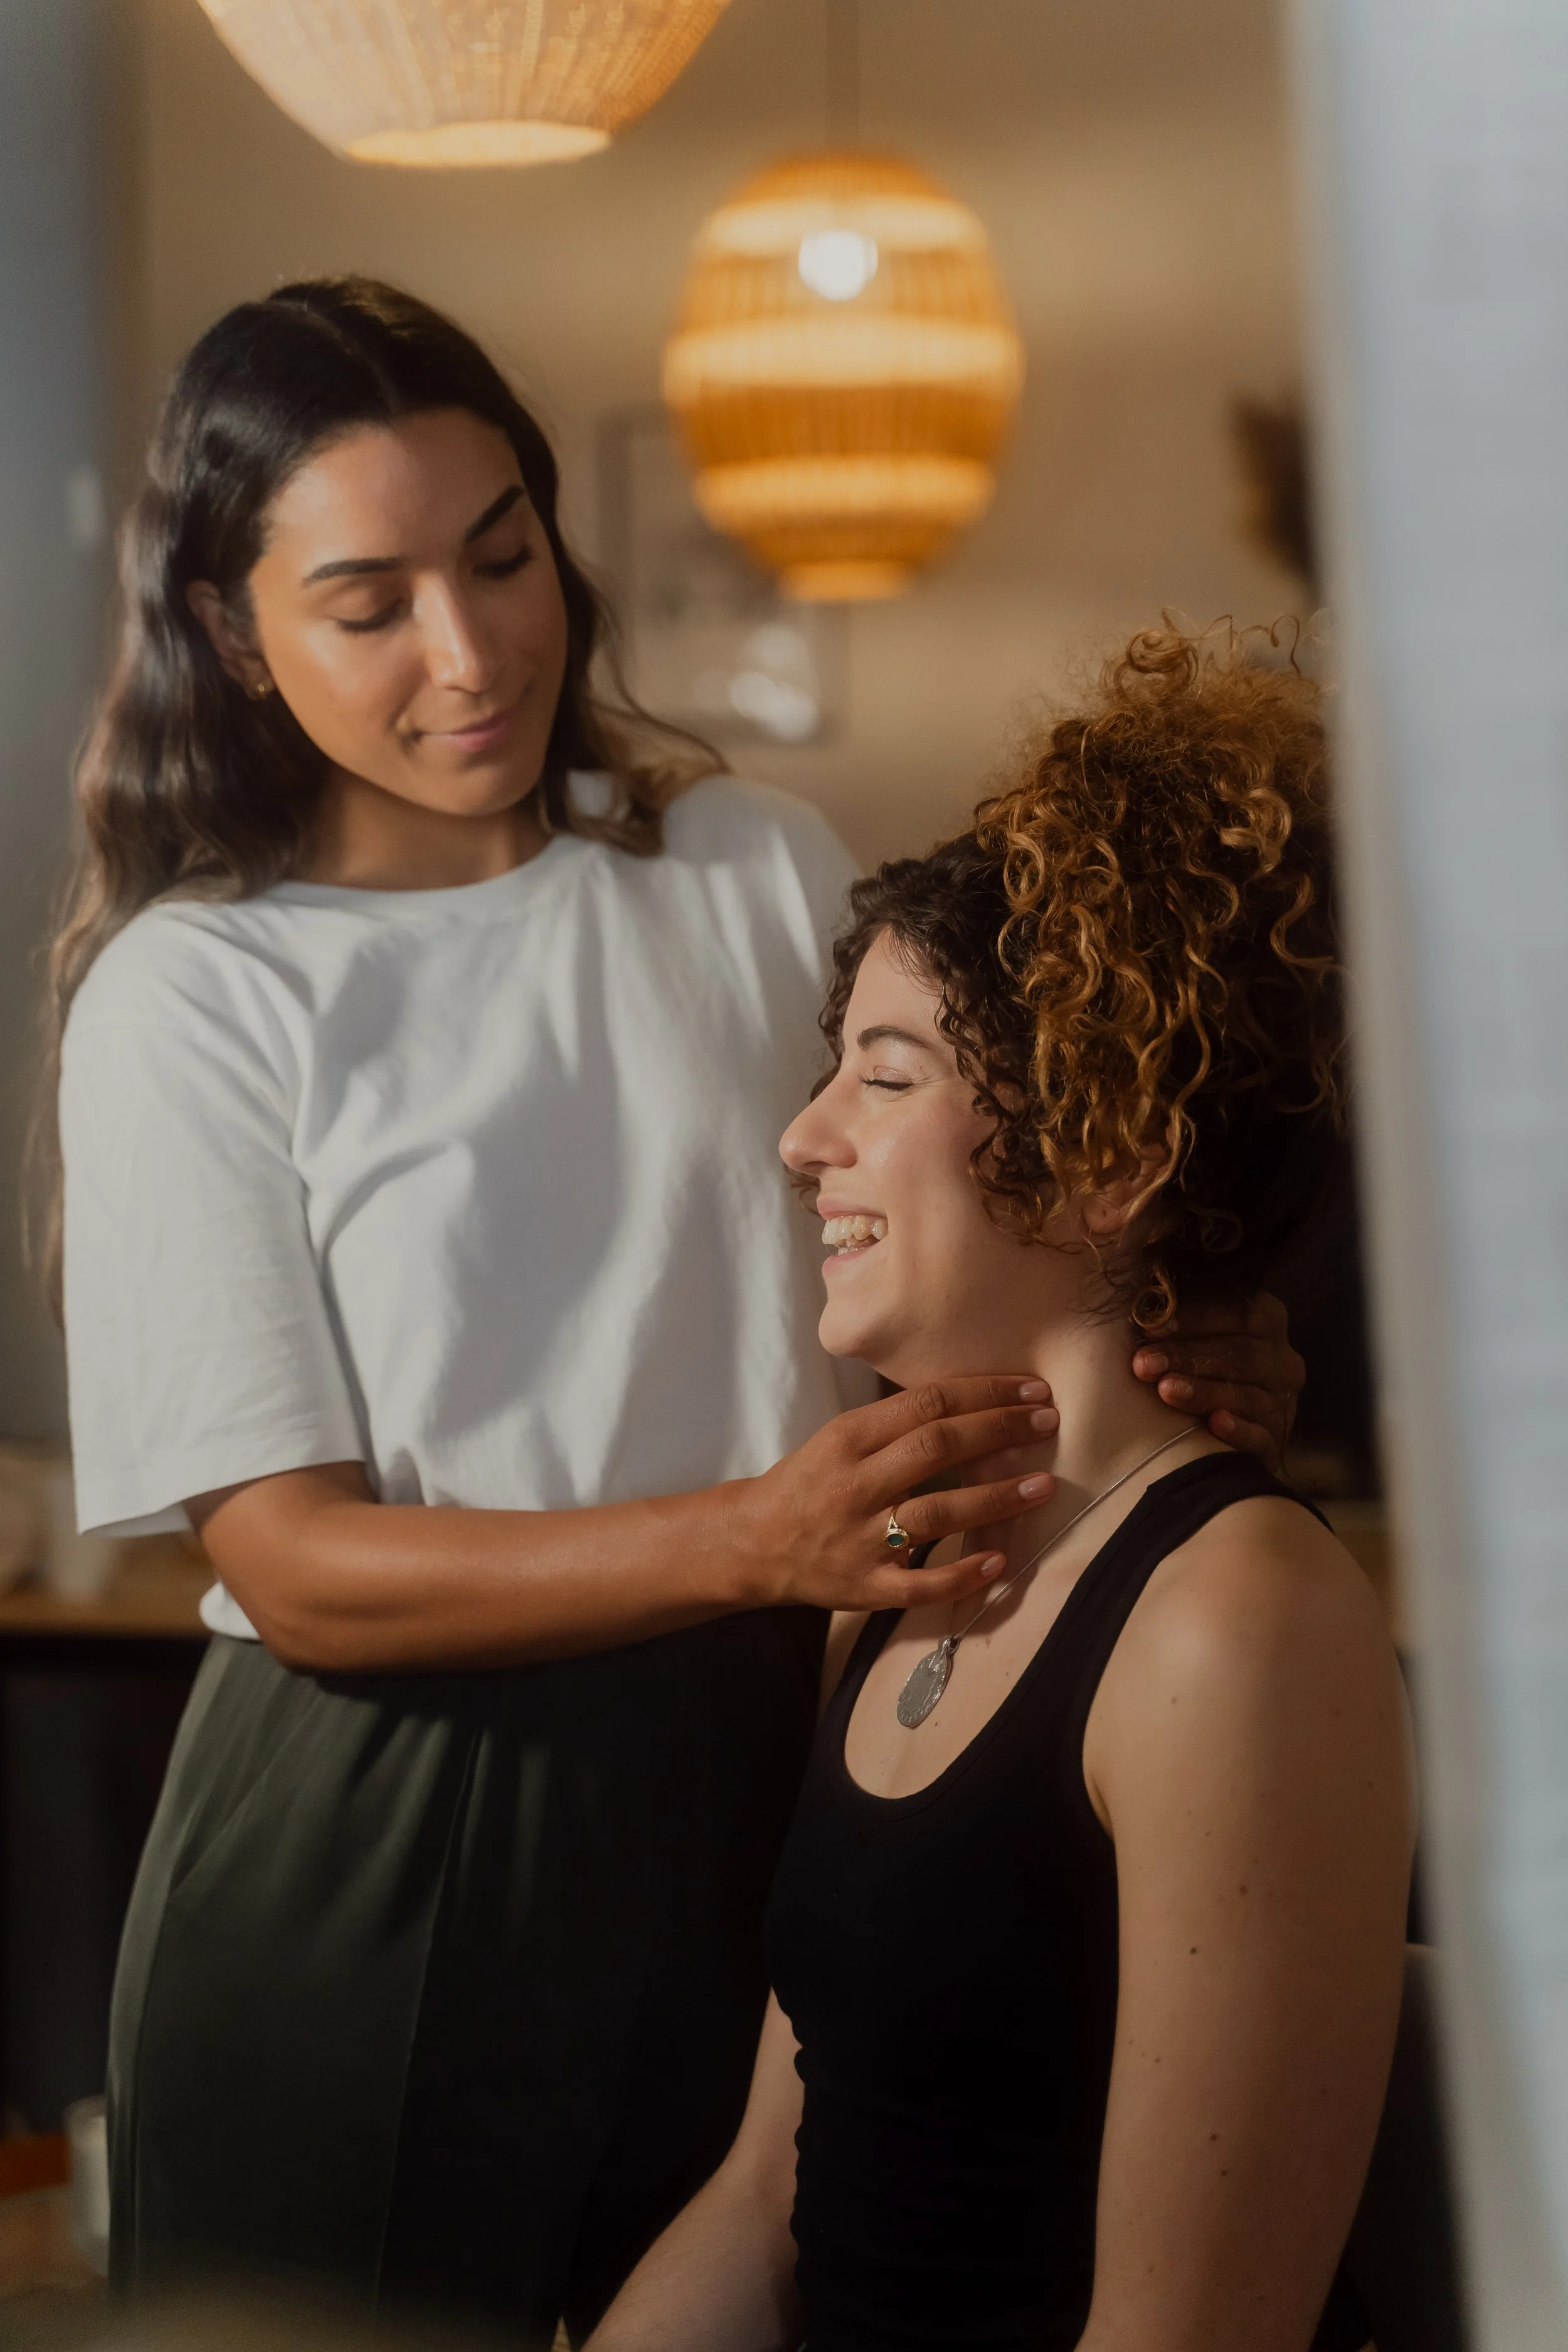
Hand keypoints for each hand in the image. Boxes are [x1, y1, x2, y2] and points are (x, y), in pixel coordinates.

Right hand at [737, 1378, 1059, 1614]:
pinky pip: (920, 1583)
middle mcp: (855, 1484)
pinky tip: (1000, 1562)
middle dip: (1000, 1430)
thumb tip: (975, 1402)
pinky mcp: (866, 1586)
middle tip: (1048, 1420)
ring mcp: (861, 1539)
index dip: (984, 1392)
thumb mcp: (841, 1438)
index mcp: (848, 1438)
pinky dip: (962, 1574)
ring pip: (937, 1513)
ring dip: (995, 1498)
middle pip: (937, 1447)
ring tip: (1043, 1485)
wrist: (753, 1543)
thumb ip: (896, 1424)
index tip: (1030, 1388)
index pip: (926, 1403)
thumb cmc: (810, 1482)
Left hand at [1131, 1293, 1303, 1477]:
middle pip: (1240, 1354)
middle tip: (1143, 1363)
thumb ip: (1180, 1312)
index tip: (1150, 1326)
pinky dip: (1239, 1431)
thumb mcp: (1195, 1330)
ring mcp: (1282, 1403)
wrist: (1213, 1425)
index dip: (1193, 1318)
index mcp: (1267, 1321)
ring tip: (1165, 1390)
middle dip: (1186, 1357)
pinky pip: (1261, 1437)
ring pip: (1246, 1395)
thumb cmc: (1195, 1362)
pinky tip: (1215, 1425)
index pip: (1238, 1313)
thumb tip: (1147, 1299)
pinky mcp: (1275, 1442)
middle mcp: (1282, 1361)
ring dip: (1203, 1392)